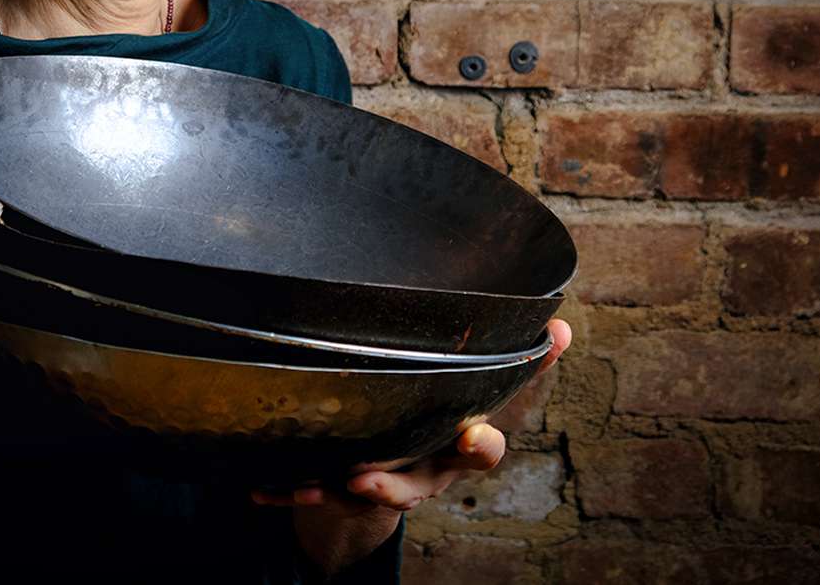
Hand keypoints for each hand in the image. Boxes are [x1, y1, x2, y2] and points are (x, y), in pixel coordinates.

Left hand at [251, 318, 572, 573]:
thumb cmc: (442, 424)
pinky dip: (283, 491)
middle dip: (391, 485)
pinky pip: (309, 492)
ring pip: (355, 494)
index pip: (479, 450)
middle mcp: (419, 474)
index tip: (475, 436)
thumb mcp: (480, 395)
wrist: (394, 478)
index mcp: (455, 449)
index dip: (479, 446)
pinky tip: (255, 489)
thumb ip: (520, 364)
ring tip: (310, 485)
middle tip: (366, 479)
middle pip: (411, 486)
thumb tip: (563, 324)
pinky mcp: (338, 490)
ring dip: (332, 490)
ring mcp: (379, 485)